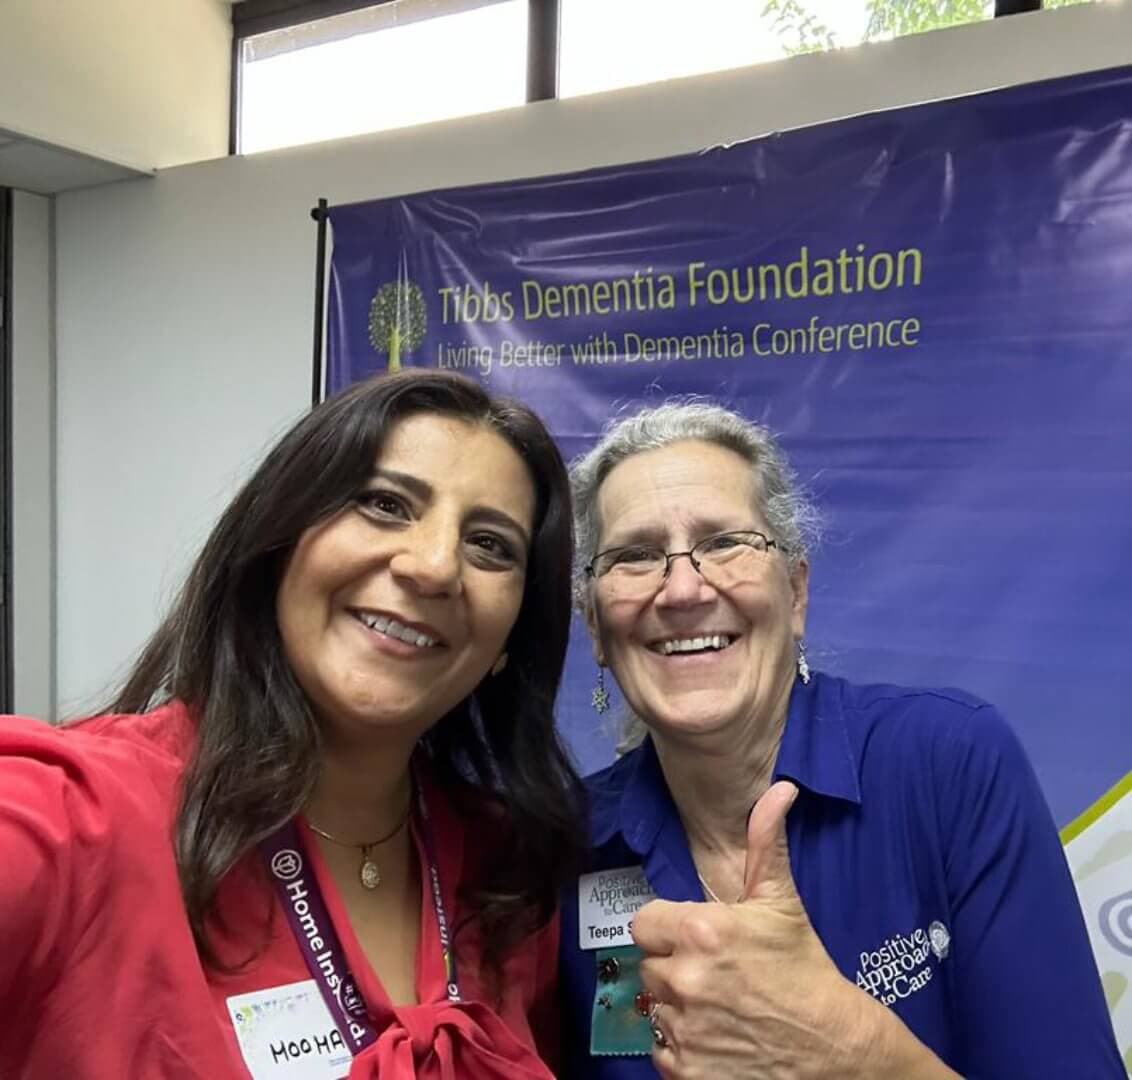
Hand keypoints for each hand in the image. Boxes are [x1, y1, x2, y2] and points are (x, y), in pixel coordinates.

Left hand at [630, 782, 873, 1079]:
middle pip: (649, 964)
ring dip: (678, 1007)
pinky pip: (662, 1050)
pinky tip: (719, 1039)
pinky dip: (683, 1048)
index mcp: (700, 931)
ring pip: (655, 1007)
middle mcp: (684, 979)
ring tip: (721, 1007)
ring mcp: (683, 1030)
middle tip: (716, 974)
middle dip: (674, 966)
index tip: (696, 938)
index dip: (668, 929)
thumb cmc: (806, 971)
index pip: (645, 922)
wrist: (836, 1051)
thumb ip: (766, 843)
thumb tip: (780, 788)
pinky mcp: (685, 1072)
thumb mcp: (782, 903)